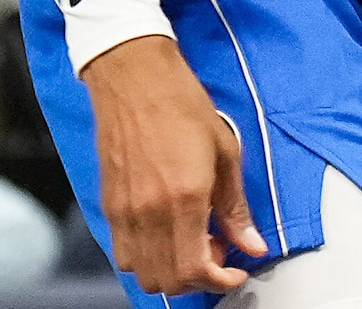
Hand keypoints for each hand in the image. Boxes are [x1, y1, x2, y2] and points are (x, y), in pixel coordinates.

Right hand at [82, 35, 267, 292]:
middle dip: (197, 280)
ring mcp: (123, 212)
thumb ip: (236, 207)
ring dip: (171, 271)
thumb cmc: (183, 107)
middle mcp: (148, 212)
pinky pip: (124, 252)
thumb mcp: (226, 152)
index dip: (218, 280)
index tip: (236, 271)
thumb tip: (253, 243)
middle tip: (220, 255)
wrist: (137, 81)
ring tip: (196, 242)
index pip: (194, 268)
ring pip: (141, 272)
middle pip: (165, 280)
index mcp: (184, 198)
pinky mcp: (108, 206)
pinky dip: (148, 257)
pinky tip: (170, 232)